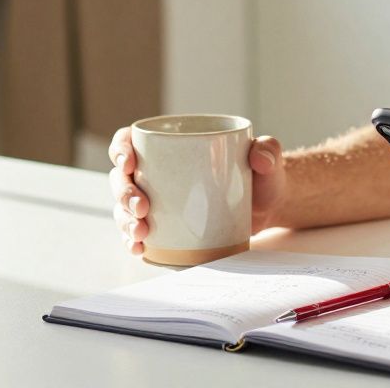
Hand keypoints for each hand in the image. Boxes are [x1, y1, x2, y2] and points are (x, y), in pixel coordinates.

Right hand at [107, 127, 287, 255]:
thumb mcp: (268, 159)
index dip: (121, 149)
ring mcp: (157, 201)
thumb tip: (260, 155)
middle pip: (122, 178)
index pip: (131, 140)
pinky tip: (138, 248)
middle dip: (124, 193)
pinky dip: (133, 241)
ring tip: (141, 233)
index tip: (129, 163)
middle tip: (142, 208)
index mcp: (171, 145)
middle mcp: (156, 172)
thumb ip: (268, 150)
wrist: (268, 207)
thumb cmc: (262, 176)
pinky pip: (138, 233)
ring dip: (125, 220)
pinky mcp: (164, 226)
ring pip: (125, 208)